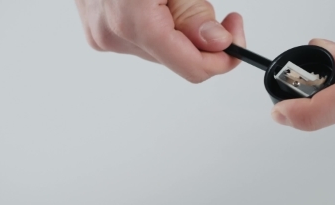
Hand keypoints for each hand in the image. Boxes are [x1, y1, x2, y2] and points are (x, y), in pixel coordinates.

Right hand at [74, 0, 244, 82]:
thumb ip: (194, 13)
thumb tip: (218, 44)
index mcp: (134, 23)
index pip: (193, 68)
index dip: (223, 58)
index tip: (236, 35)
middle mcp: (114, 37)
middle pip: (178, 60)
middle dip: (198, 38)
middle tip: (206, 6)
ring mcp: (103, 37)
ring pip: (162, 53)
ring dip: (177, 31)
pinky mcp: (98, 34)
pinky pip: (143, 42)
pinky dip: (157, 27)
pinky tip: (151, 2)